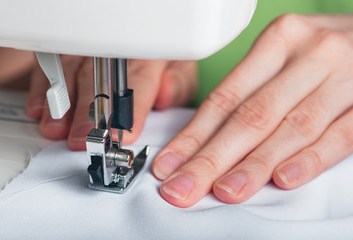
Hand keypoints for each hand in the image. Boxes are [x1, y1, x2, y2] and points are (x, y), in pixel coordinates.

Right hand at [26, 57, 196, 149]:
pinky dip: (44, 87)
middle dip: (89, 113)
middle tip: (81, 138)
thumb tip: (166, 95)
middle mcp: (117, 49)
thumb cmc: (159, 60)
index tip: (125, 134)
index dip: (132, 109)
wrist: (145, 38)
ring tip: (56, 129)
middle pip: (100, 80)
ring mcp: (90, 47)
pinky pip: (52, 63)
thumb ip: (178, 84)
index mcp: (149, 55)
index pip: (139, 82)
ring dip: (62, 104)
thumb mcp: (180, 68)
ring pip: (73, 72)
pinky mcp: (69, 48)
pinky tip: (41, 108)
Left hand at [152, 14, 352, 207]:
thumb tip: (206, 140)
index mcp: (278, 41)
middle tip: (183, 188)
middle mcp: (309, 56)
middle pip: (250, 116)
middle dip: (212, 159)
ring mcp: (343, 79)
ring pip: (290, 129)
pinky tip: (283, 179)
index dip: (193, 136)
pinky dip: (309, 159)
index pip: (226, 98)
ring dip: (253, 165)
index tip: (169, 165)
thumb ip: (251, 93)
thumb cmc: (321, 54)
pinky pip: (338, 136)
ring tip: (224, 191)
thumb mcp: (283, 59)